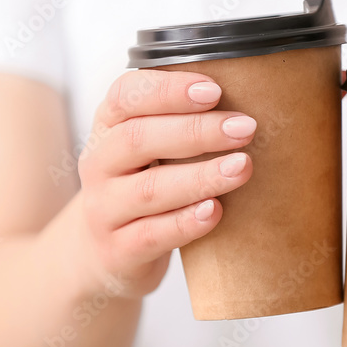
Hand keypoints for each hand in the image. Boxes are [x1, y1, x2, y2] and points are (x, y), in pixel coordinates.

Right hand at [77, 70, 255, 297]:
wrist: (105, 256)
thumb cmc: (141, 190)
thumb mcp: (148, 152)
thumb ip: (180, 126)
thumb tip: (247, 105)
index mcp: (106, 129)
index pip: (124, 96)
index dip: (168, 90)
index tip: (214, 91)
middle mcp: (98, 166)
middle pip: (138, 139)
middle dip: (196, 131)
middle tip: (245, 128)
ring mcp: (104, 211)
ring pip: (149, 189)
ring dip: (201, 176)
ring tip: (242, 167)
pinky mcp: (118, 252)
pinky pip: (151, 235)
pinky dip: (185, 222)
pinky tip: (215, 211)